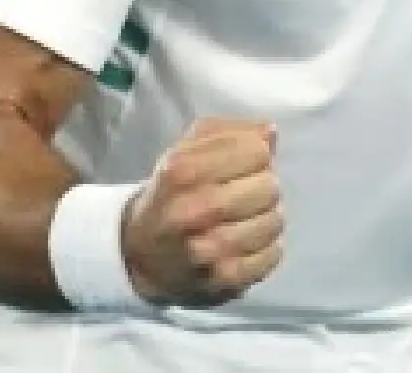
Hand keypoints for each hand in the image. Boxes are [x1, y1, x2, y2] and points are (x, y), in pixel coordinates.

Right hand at [121, 117, 285, 307]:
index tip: (242, 166)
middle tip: (245, 195)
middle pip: (269, 187)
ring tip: (246, 220)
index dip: (256, 155)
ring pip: (274, 221)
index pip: (257, 151)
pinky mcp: (223, 280)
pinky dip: (268, 248)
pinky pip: (271, 256)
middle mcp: (193, 210)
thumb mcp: (186, 150)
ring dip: (268, 218)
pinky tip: (247, 245)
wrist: (138, 256)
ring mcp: (208, 250)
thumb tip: (269, 132)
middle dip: (263, 187)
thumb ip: (229, 132)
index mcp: (182, 171)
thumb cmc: (172, 194)